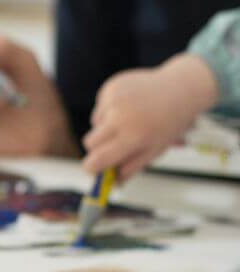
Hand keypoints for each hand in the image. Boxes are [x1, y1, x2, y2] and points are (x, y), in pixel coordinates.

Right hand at [83, 55, 218, 180]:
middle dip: (98, 147)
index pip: (98, 159)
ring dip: (105, 127)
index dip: (92, 168)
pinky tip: (127, 107)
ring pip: (94, 124)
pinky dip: (109, 111)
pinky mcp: (111, 88)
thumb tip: (113, 183)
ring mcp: (114, 100)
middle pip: (90, 142)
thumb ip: (131, 167)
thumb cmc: (170, 121)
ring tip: (128, 120)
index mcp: (133, 137)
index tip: (92, 170)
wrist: (181, 88)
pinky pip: (99, 107)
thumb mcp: (155, 150)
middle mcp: (121, 118)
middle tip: (114, 145)